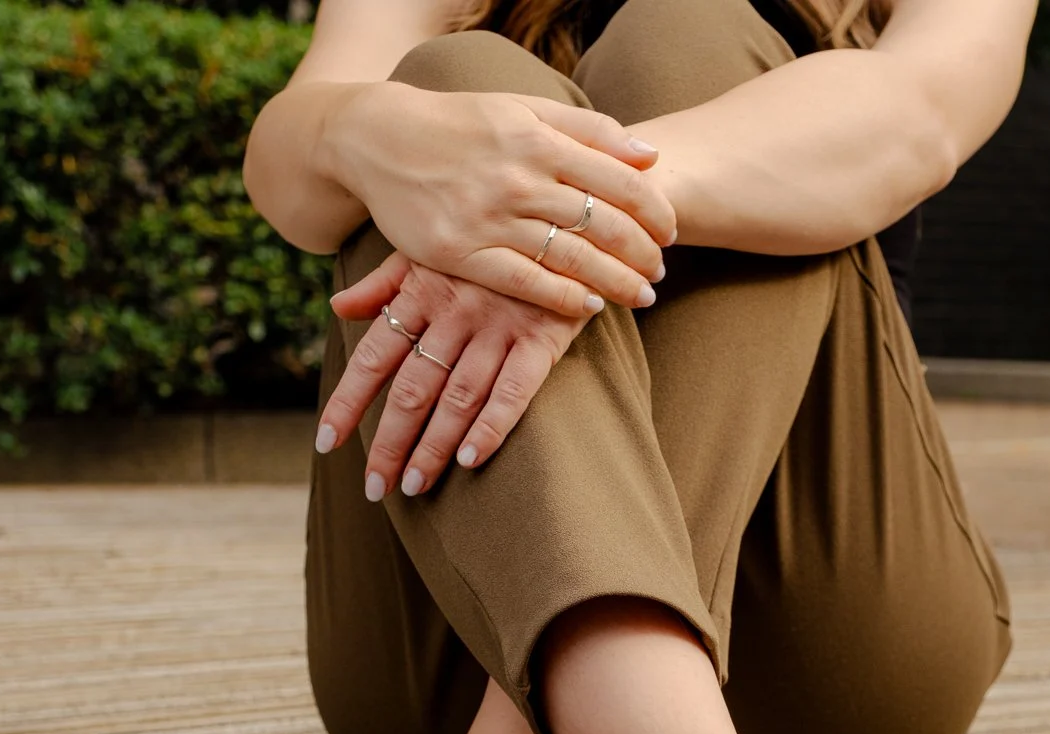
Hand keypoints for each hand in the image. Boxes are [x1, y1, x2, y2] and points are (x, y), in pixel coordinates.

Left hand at [320, 251, 586, 498]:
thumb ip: (384, 282)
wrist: (565, 213)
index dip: (348, 401)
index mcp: (421, 291)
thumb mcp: (430, 247)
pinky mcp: (543, 337)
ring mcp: (499, 325)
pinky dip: (492, 426)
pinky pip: (514, 389)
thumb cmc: (488, 235)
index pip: (373, 357)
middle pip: (412, 388)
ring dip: (433, 446)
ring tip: (414, 486)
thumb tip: (338, 308)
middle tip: (373, 486)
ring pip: (457, 396)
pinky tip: (470, 459)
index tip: (327, 442)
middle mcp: (455, 311)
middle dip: (389, 442)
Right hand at [328, 83, 673, 317]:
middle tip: (660, 271)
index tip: (670, 231)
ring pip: (572, 257)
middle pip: (604, 223)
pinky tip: (590, 307)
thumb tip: (651, 156)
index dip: (654, 210)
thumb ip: (589, 131)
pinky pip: (527, 282)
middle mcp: (519, 178)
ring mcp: (489, 217)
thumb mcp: (523, 110)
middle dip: (642, 253)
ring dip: (616, 282)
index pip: (620, 179)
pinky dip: (565, 298)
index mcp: (539, 139)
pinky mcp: (462, 252)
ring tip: (640, 295)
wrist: (379, 139)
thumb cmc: (460, 125)